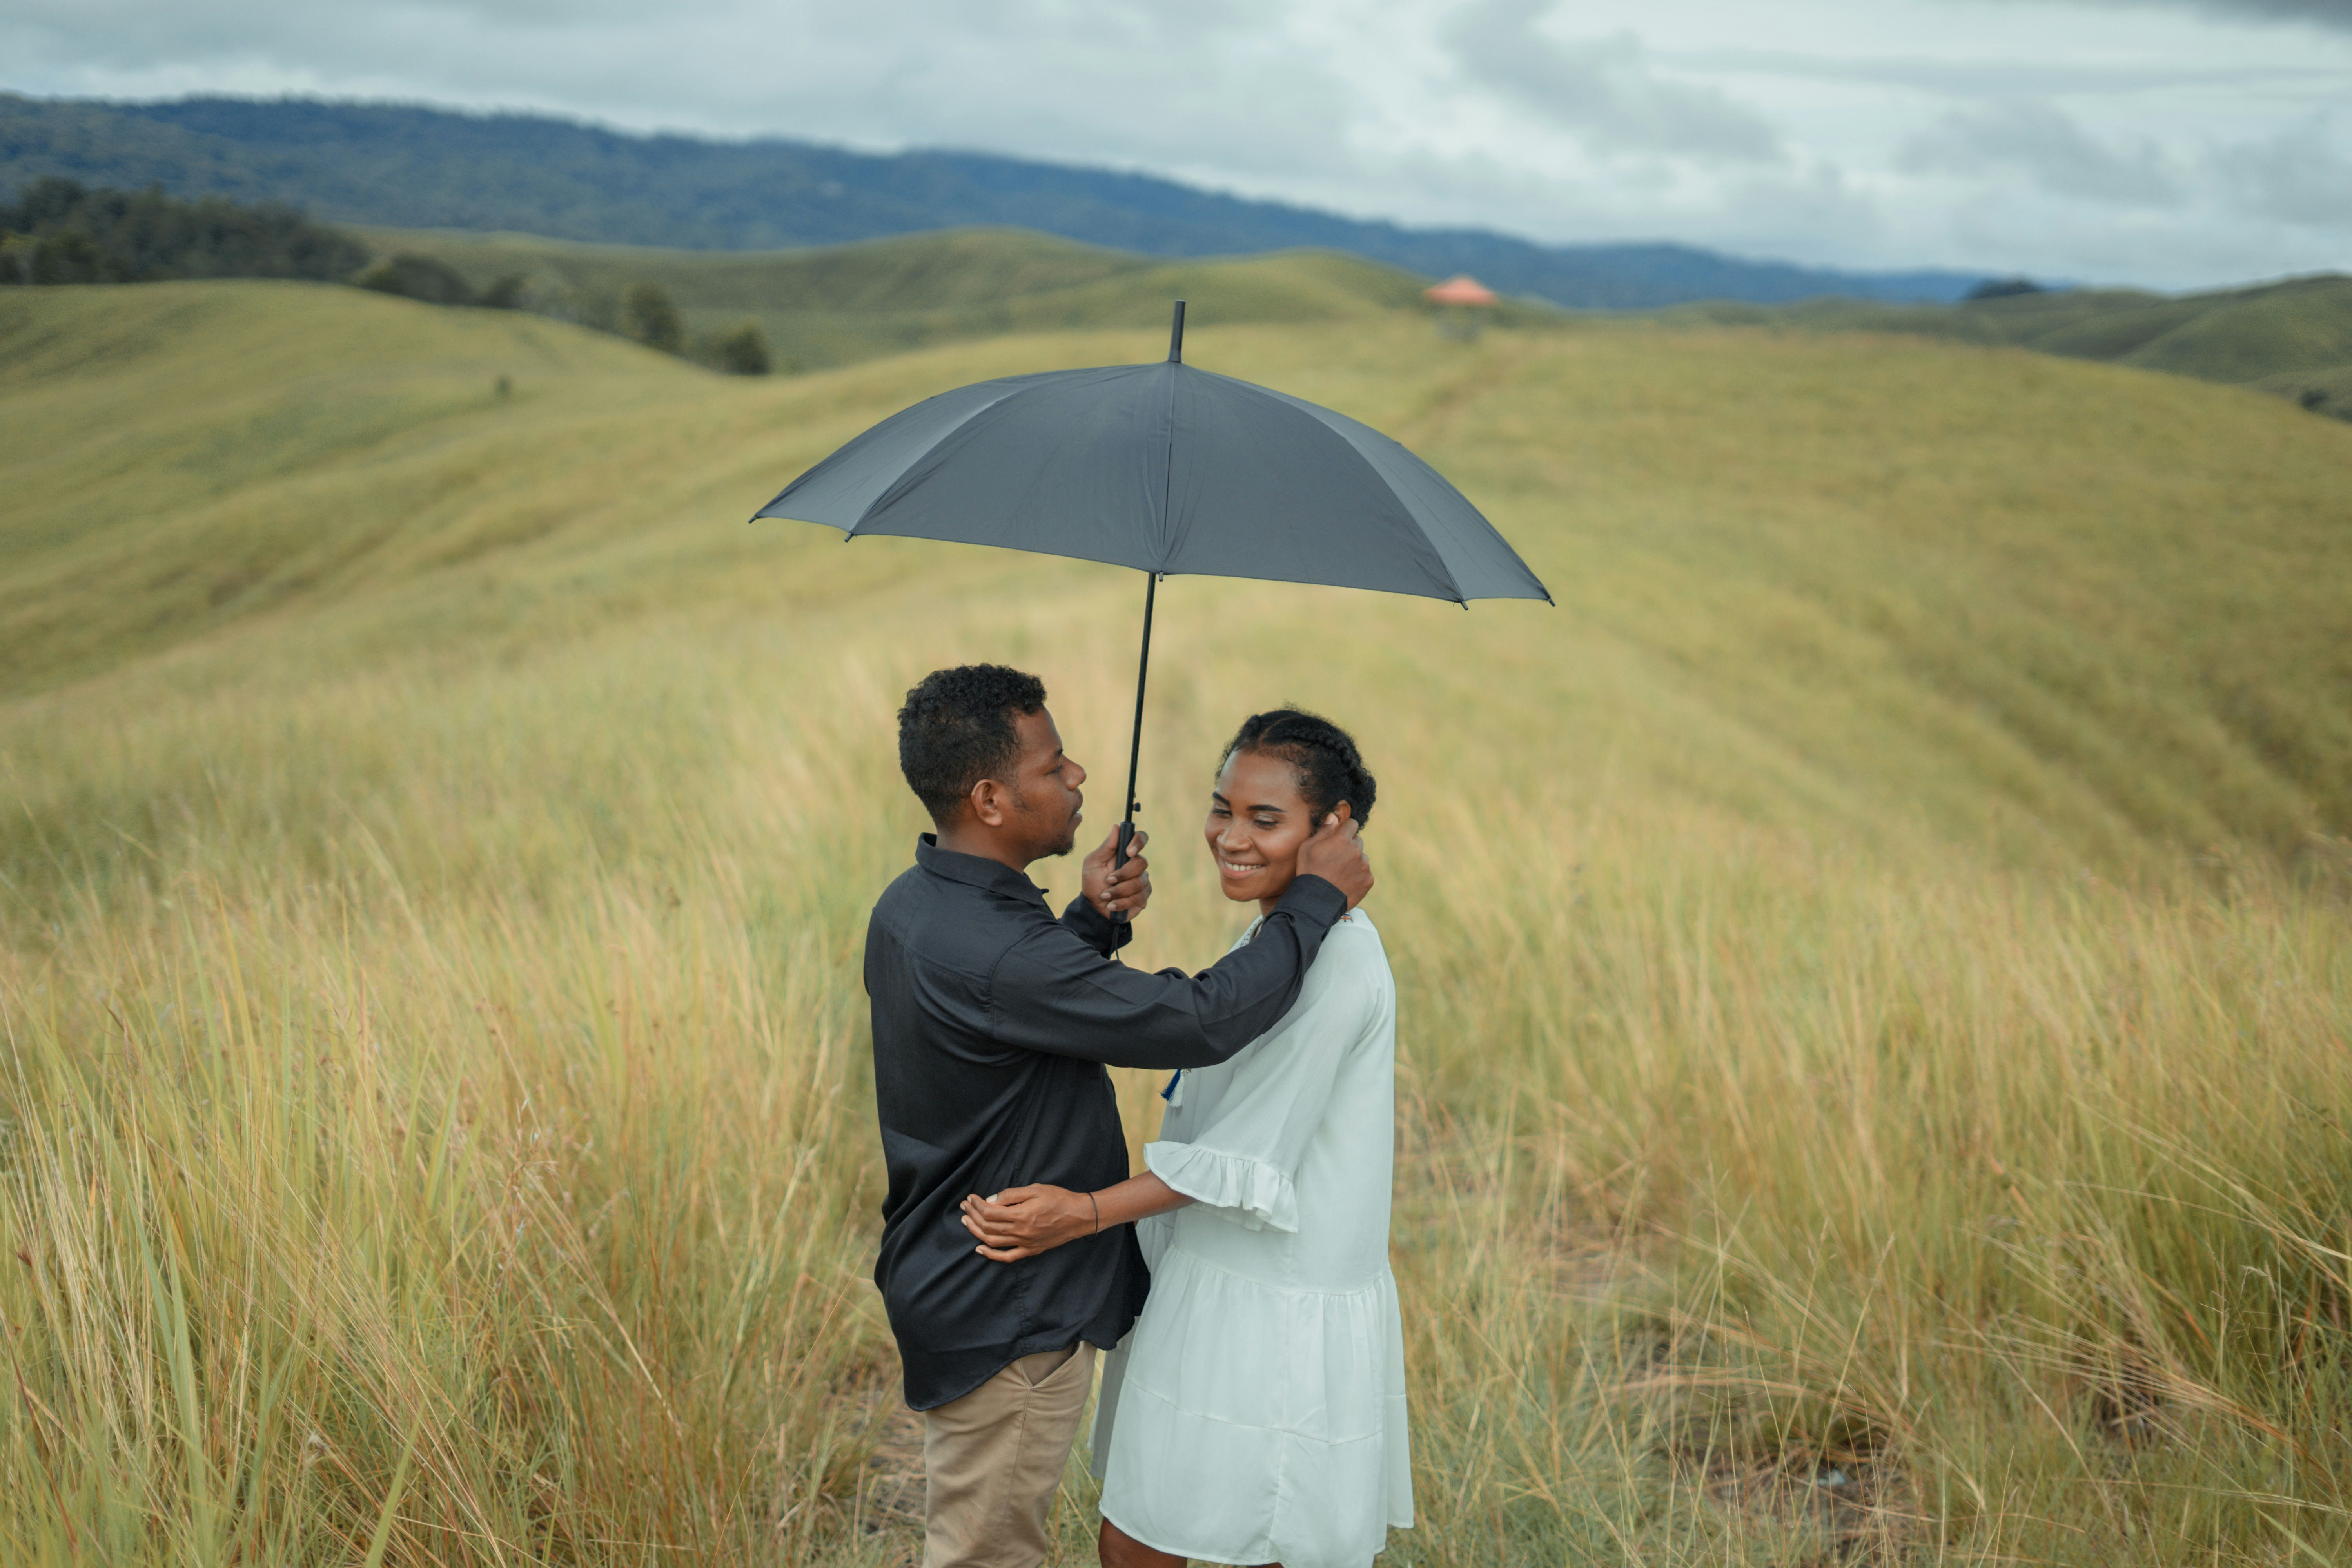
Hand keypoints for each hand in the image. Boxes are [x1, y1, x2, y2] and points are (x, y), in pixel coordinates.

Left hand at [960, 1184, 1095, 1262]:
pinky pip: (1007, 1257)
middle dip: (972, 1216)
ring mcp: (1025, 1244)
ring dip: (976, 1232)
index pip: (990, 1212)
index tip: (971, 1198)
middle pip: (987, 1227)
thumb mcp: (1035, 1189)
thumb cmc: (1059, 1199)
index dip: (976, 1205)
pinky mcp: (1031, 1250)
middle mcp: (1021, 1232)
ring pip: (993, 1242)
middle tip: (964, 1207)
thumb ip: (1011, 1195)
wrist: (1079, 1216)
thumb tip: (990, 1200)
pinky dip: (991, 1255)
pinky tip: (980, 1249)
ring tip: (966, 1222)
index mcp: (1021, 1215)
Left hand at [1081, 828, 1151, 921]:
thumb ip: (1106, 846)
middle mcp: (1137, 865)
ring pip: (1139, 883)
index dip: (1138, 842)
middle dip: (1123, 874)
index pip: (1141, 838)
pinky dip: (1122, 902)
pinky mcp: (1143, 897)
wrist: (1093, 905)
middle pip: (1142, 862)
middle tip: (1108, 880)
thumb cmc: (1093, 881)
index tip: (1129, 852)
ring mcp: (1142, 881)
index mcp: (1126, 853)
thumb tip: (1117, 826)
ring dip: (1119, 891)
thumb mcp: (1093, 862)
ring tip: (1105, 896)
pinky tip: (1111, 905)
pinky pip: (1138, 898)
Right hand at [1293, 813, 1371, 909]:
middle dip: (1349, 845)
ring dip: (1354, 861)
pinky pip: (1365, 873)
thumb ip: (1324, 830)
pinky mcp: (1368, 880)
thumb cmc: (1309, 871)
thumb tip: (1333, 817)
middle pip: (1357, 840)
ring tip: (1339, 872)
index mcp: (1342, 839)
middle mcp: (1356, 850)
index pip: (1352, 824)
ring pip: (1362, 857)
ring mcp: (1364, 866)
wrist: (1316, 900)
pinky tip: (1345, 882)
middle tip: (1336, 857)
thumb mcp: (1308, 847)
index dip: (1345, 828)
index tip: (1340, 835)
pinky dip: (1358, 875)